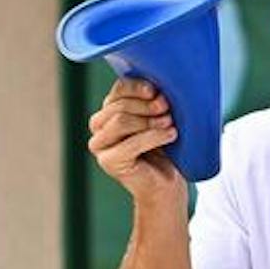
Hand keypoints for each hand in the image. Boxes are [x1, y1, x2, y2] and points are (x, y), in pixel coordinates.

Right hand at [88, 78, 184, 202]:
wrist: (166, 181)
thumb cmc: (164, 146)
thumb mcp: (158, 117)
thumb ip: (152, 101)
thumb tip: (157, 88)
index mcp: (109, 109)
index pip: (119, 90)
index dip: (137, 87)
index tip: (156, 90)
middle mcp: (99, 125)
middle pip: (119, 106)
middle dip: (146, 106)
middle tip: (167, 108)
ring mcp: (99, 145)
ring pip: (121, 121)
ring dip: (149, 121)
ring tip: (170, 123)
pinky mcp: (108, 162)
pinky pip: (130, 143)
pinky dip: (153, 137)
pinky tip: (171, 134)